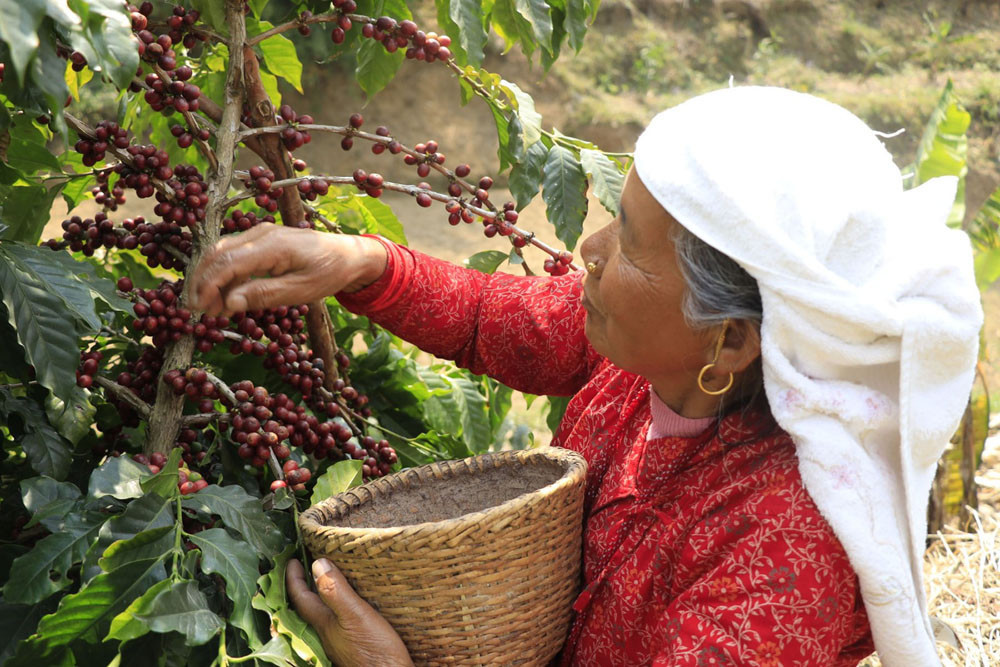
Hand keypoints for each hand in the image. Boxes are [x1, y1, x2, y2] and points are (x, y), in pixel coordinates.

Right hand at [188, 224, 386, 315]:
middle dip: (202, 281)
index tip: (198, 309)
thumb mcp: (301, 291)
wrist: (349, 254)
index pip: (227, 263)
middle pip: (217, 253)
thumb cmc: (329, 273)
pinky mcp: (261, 240)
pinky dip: (224, 275)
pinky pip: (234, 254)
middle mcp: (261, 233)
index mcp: (272, 245)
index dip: (208, 286)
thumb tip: (228, 303)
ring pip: (222, 252)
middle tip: (196, 310)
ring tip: (209, 309)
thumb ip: (264, 295)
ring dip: (210, 278)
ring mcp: (260, 234)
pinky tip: (224, 297)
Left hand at [286, 558, 412, 666]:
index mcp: (324, 623)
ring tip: (326, 580)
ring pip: (323, 614)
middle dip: (304, 585)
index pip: (301, 598)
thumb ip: (336, 592)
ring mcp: (340, 640)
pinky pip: (338, 620)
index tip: (291, 560)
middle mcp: (328, 633)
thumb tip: (317, 564)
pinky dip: (337, 606)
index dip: (294, 578)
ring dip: (321, 595)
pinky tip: (350, 605)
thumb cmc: (374, 651)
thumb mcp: (355, 615)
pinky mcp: (354, 644)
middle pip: (308, 607)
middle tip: (304, 566)